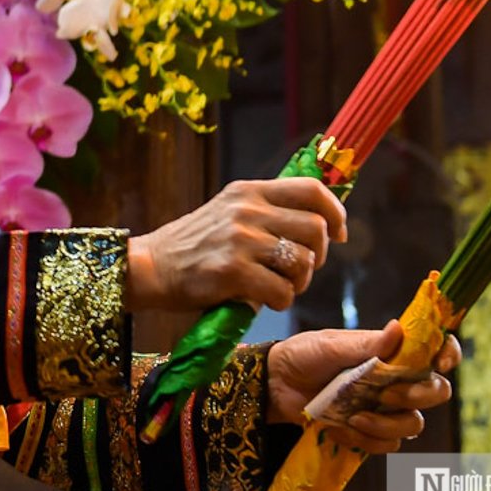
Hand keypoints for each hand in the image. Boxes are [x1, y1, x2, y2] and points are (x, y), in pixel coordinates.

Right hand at [126, 178, 347, 312]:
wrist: (151, 266)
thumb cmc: (195, 246)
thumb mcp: (230, 212)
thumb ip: (267, 211)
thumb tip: (321, 222)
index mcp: (249, 191)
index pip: (312, 189)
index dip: (336, 212)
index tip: (339, 233)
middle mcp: (247, 209)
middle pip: (316, 228)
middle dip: (318, 256)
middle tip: (300, 270)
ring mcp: (240, 239)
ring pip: (303, 262)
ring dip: (299, 282)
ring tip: (278, 286)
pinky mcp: (232, 271)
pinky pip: (282, 291)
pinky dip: (280, 302)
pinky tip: (261, 300)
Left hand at [266, 320, 462, 453]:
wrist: (275, 386)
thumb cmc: (303, 355)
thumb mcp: (330, 345)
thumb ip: (365, 344)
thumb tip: (399, 328)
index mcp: (391, 352)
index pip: (434, 350)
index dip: (448, 353)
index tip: (441, 361)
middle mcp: (396, 380)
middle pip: (436, 391)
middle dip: (418, 396)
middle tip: (386, 395)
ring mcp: (385, 408)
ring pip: (413, 424)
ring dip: (387, 425)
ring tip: (353, 418)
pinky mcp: (369, 431)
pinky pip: (387, 445)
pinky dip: (365, 440)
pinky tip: (338, 428)